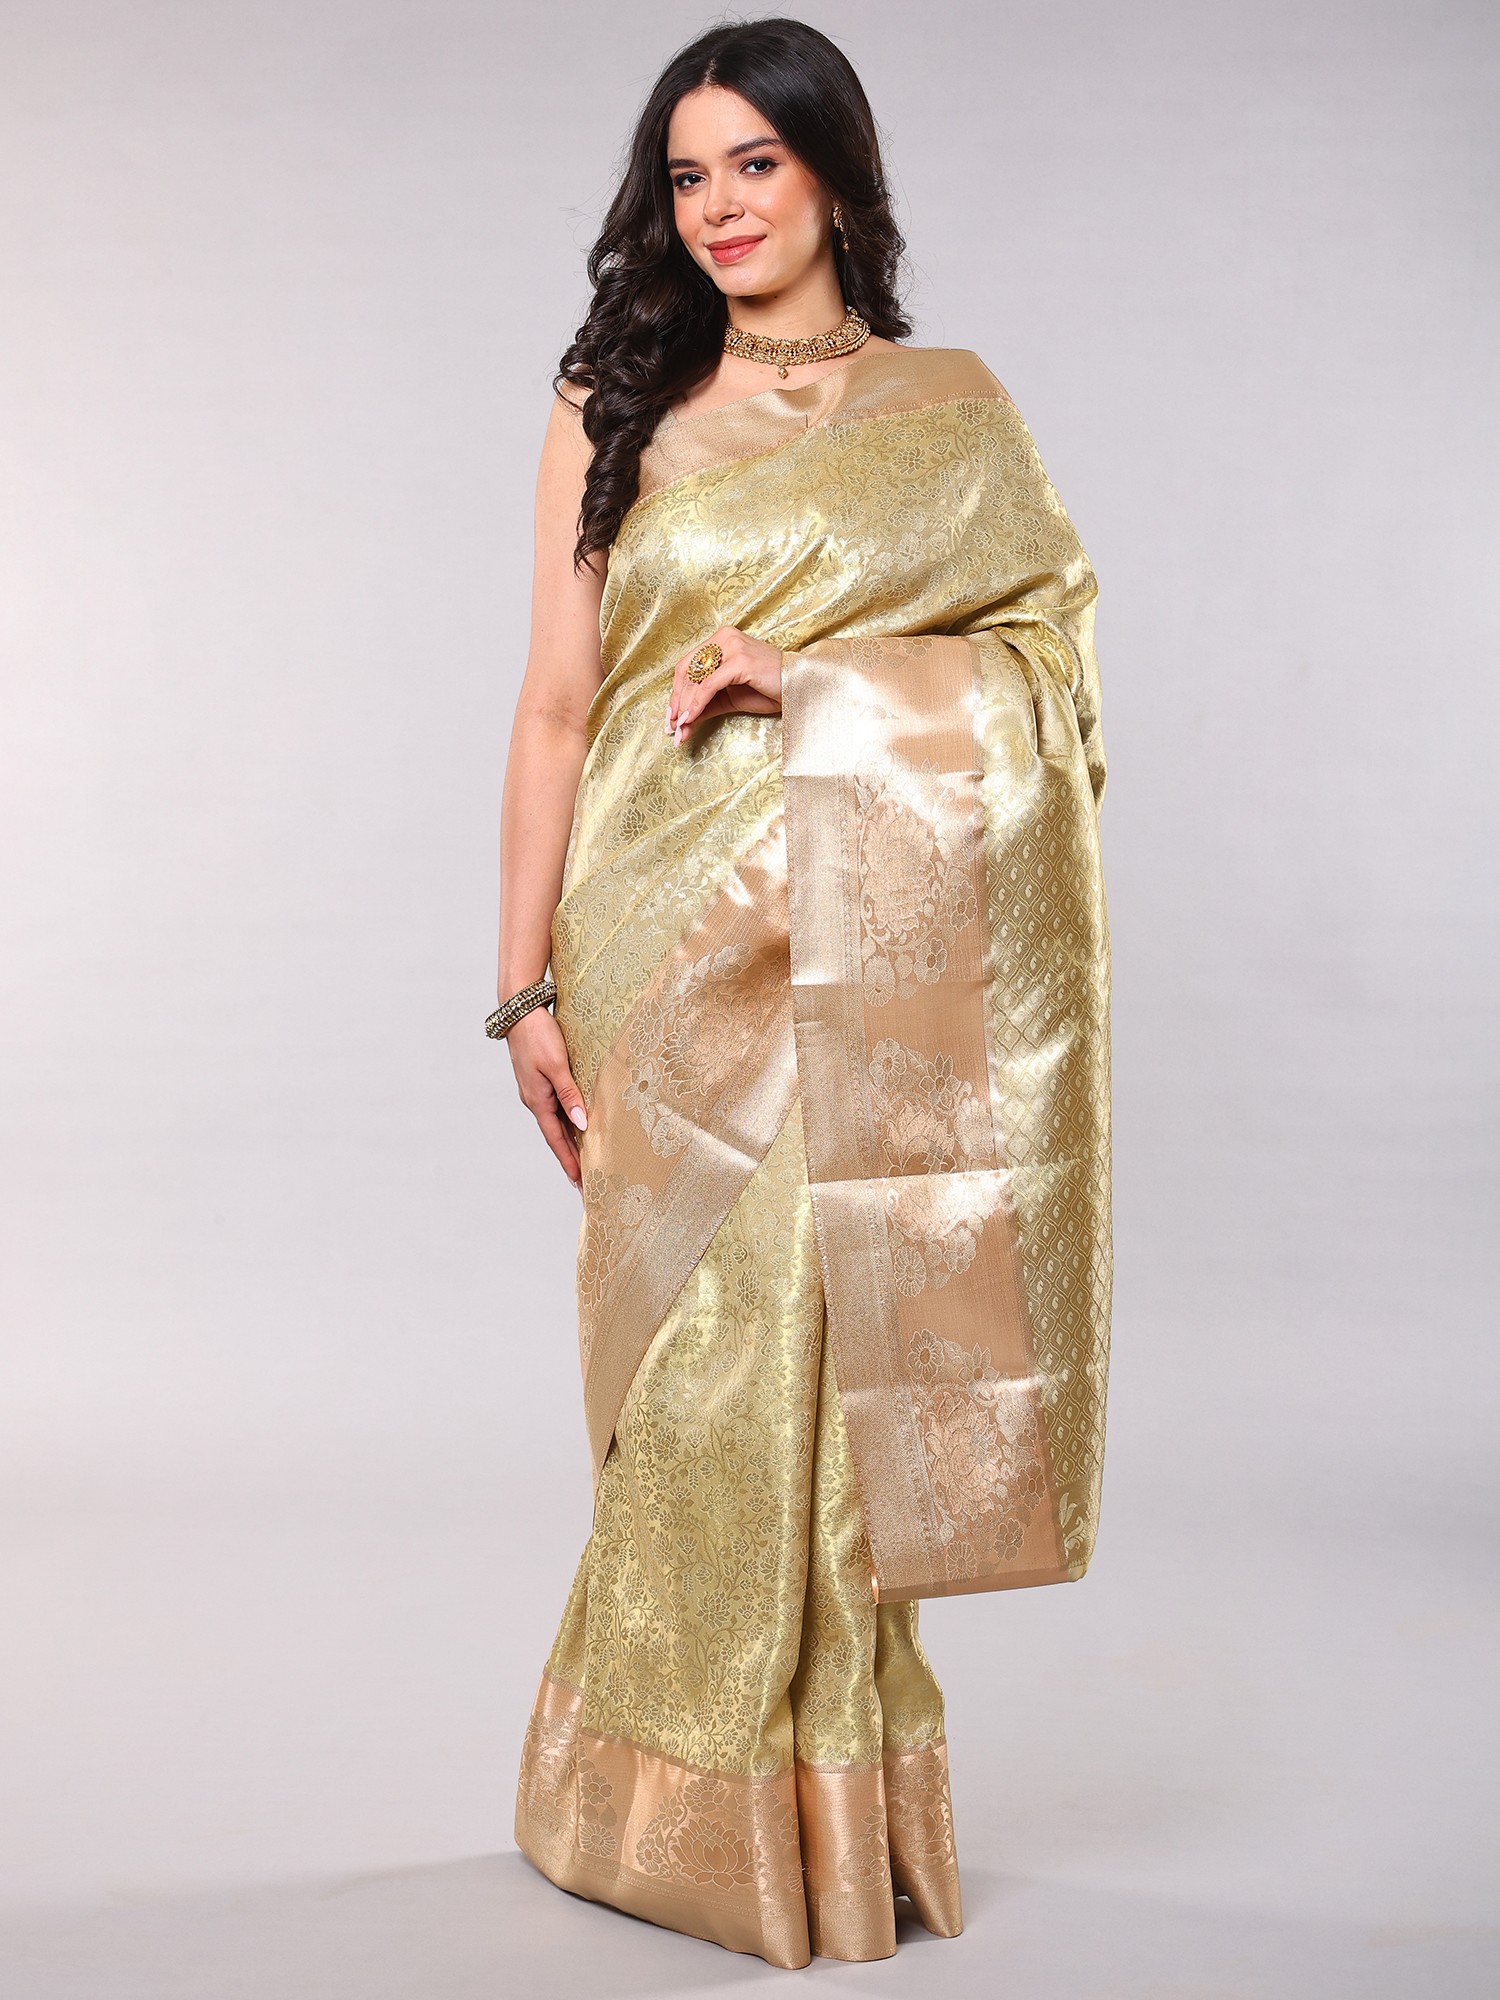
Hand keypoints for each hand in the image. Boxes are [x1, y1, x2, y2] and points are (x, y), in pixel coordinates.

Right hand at [505, 1004, 587, 1189]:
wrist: (520, 1010)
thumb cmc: (539, 1035)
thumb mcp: (557, 1065)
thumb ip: (570, 1094)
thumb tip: (582, 1123)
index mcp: (537, 1100)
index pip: (556, 1139)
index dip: (568, 1161)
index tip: (579, 1181)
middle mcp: (535, 1099)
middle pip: (556, 1135)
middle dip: (570, 1157)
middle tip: (584, 1179)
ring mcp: (536, 1090)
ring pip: (556, 1121)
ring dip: (570, 1140)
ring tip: (584, 1157)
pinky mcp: (540, 1079)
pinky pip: (556, 1106)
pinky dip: (567, 1120)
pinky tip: (577, 1123)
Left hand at [667, 627, 781, 741]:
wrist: (800, 688)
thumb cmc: (768, 690)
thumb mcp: (728, 697)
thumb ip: (705, 704)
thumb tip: (681, 720)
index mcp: (721, 639)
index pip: (688, 665)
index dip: (676, 692)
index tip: (671, 716)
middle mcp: (724, 637)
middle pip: (687, 670)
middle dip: (677, 702)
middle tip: (672, 726)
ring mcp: (732, 646)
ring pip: (696, 678)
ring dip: (685, 706)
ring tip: (681, 728)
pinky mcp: (739, 661)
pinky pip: (709, 685)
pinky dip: (697, 704)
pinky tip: (692, 719)